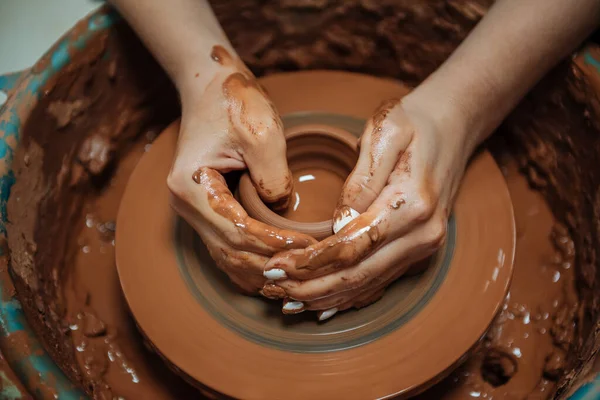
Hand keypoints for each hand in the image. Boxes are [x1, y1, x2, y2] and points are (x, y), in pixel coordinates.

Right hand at [167, 47, 315, 294]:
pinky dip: (252, 261)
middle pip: (231, 253)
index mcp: (191, 188)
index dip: (275, 245)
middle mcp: (187, 206)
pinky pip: (228, 246)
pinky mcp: (207, 209)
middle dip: (270, 264)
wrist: (210, 85)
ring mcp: (195, 210)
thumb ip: (272, 177)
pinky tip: (276, 268)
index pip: (238, 233)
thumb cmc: (234, 102)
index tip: (308, 248)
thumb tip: (281, 209)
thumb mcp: (261, 134)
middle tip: (308, 269)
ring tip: (296, 276)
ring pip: (228, 257)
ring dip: (261, 270)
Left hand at [263, 96, 471, 318]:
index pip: (353, 246)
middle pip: (359, 274)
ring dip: (326, 297)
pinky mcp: (419, 250)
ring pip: (368, 284)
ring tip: (287, 301)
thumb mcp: (385, 131)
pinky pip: (380, 280)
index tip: (277, 265)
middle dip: (311, 287)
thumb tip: (339, 222)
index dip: (312, 261)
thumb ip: (362, 178)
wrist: (454, 125)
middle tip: (272, 288)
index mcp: (412, 205)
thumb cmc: (415, 122)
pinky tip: (324, 303)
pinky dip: (349, 295)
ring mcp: (424, 246)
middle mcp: (422, 235)